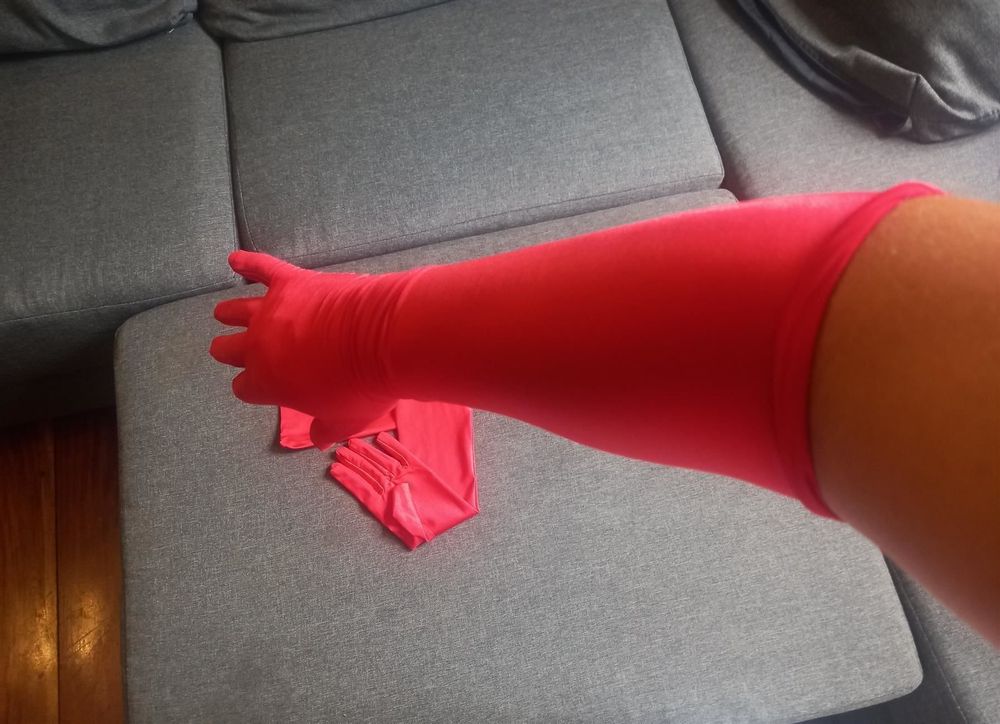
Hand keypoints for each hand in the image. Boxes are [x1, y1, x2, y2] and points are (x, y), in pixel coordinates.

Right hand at [209, 250, 397, 447]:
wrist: (384, 339)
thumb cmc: (364, 387)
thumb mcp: (345, 420)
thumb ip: (326, 429)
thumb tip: (319, 440)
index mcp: (268, 383)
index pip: (244, 387)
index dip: (251, 386)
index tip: (259, 385)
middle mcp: (259, 346)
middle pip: (231, 349)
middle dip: (230, 350)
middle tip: (228, 348)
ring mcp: (272, 311)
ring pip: (238, 311)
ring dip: (230, 313)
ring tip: (222, 313)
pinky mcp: (291, 283)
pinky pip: (262, 268)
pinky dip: (248, 262)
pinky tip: (235, 259)